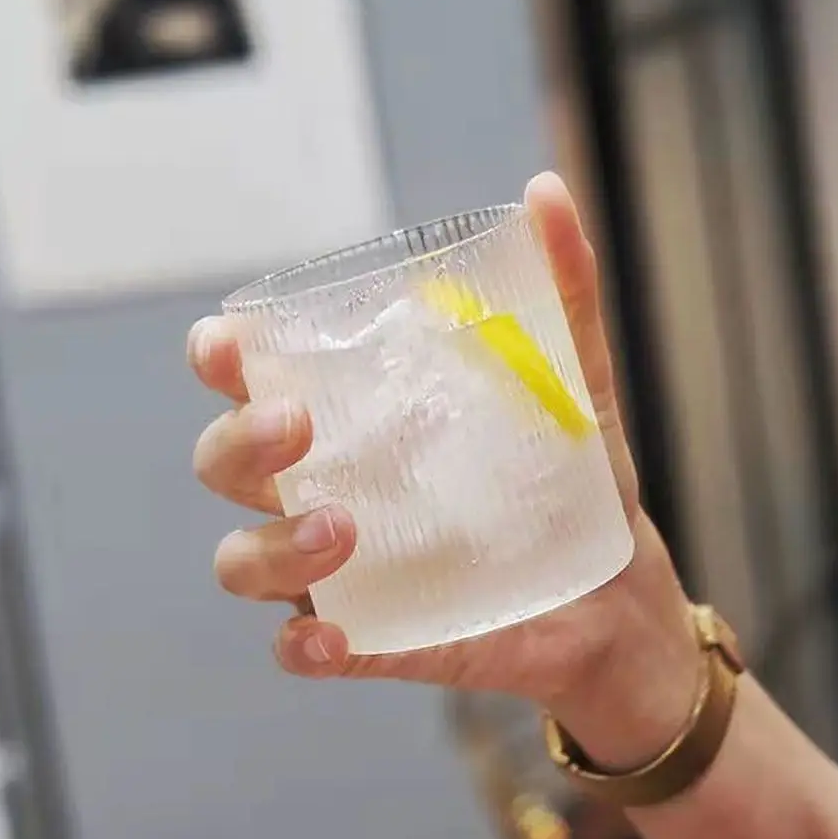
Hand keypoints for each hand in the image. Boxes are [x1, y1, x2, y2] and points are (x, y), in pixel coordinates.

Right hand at [190, 173, 698, 760]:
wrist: (615, 590)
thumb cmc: (573, 476)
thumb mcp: (574, 380)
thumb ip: (562, 294)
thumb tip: (548, 190)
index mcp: (359, 419)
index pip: (256, 382)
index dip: (222, 360)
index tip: (227, 343)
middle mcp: (328, 486)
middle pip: (225, 464)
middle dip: (238, 441)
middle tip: (298, 427)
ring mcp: (341, 568)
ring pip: (244, 558)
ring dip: (269, 544)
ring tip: (345, 527)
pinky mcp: (369, 635)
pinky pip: (297, 647)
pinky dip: (298, 645)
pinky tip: (331, 636)